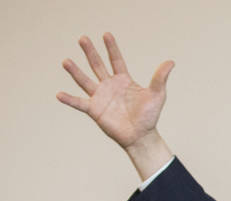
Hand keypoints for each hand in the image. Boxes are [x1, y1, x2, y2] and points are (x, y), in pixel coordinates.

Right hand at [58, 33, 173, 178]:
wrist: (141, 136)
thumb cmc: (149, 116)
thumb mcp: (157, 95)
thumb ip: (160, 78)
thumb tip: (171, 62)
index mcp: (123, 80)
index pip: (116, 60)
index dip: (112, 48)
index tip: (106, 34)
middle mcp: (109, 86)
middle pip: (98, 65)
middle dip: (90, 52)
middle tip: (83, 38)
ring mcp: (100, 97)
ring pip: (85, 81)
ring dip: (75, 71)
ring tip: (66, 61)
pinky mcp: (94, 110)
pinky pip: (79, 103)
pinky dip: (69, 99)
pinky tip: (59, 94)